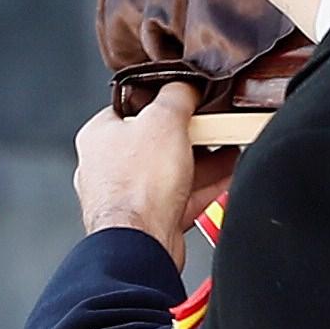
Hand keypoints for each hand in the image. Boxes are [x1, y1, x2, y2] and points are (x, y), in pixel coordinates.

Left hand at [74, 81, 215, 242]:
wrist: (140, 242)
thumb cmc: (137, 186)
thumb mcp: (164, 119)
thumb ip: (177, 95)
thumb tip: (186, 86)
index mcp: (99, 136)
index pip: (135, 108)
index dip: (167, 104)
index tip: (192, 103)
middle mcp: (107, 166)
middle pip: (157, 141)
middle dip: (193, 136)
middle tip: (217, 128)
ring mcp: (128, 195)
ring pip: (171, 171)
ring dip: (203, 162)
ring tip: (230, 150)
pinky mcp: (148, 218)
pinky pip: (181, 196)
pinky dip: (204, 187)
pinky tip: (226, 179)